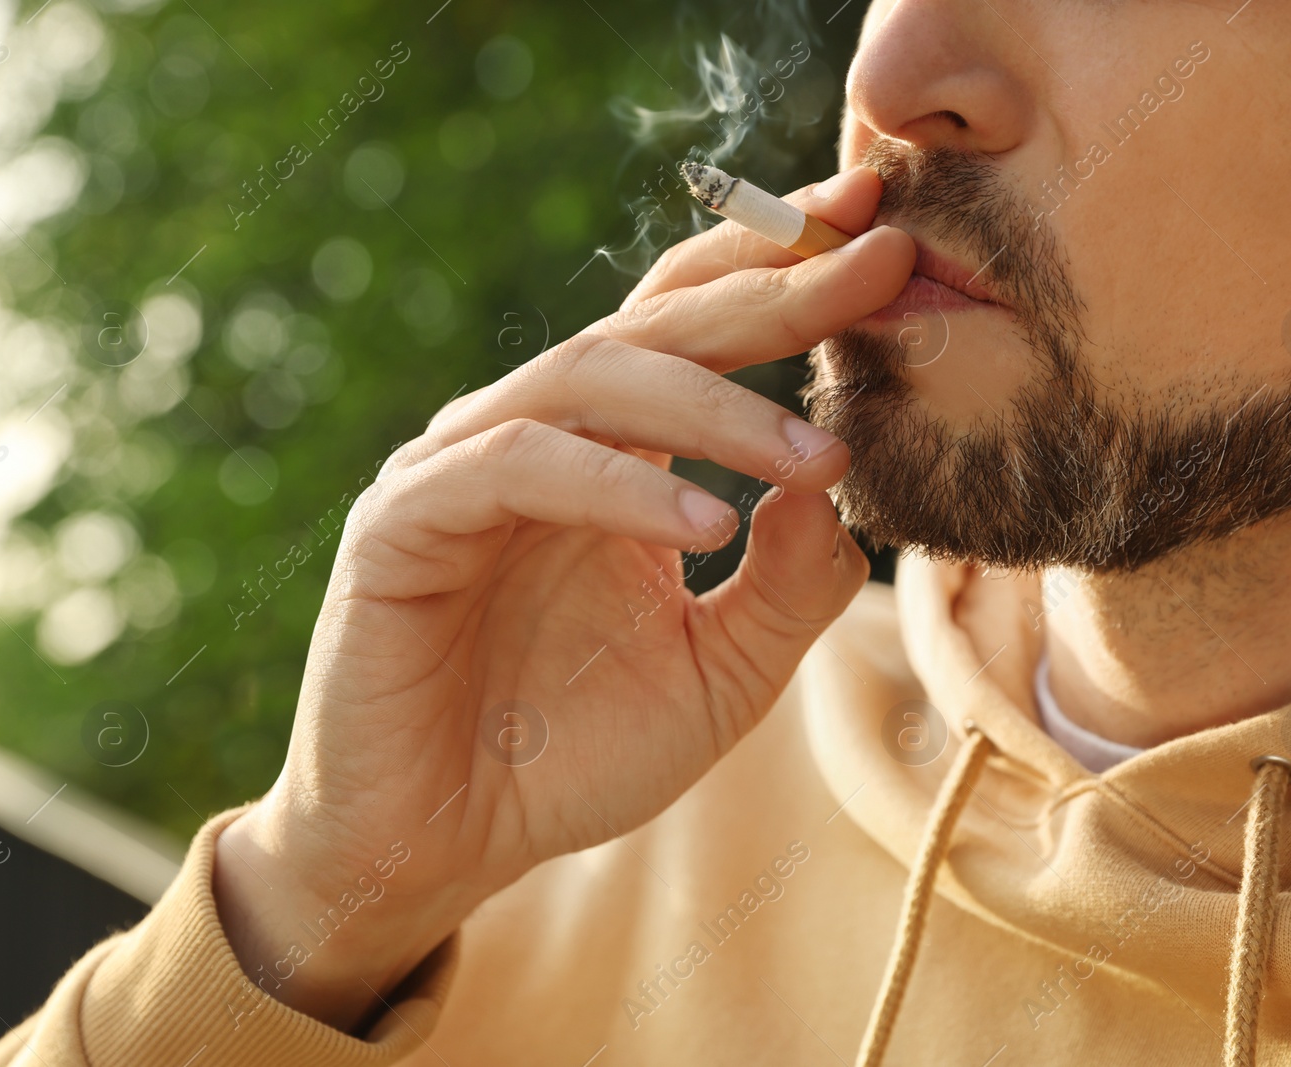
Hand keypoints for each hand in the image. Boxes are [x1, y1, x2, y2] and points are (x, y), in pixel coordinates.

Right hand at [213, 167, 915, 1029]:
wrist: (442, 846)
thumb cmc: (574, 754)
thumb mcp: (723, 670)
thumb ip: (790, 582)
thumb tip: (841, 482)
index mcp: (608, 454)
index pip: (692, 327)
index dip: (781, 275)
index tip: (888, 241)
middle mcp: (534, 436)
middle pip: (655, 325)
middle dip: (771, 294)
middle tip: (877, 267)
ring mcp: (460, 469)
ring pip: (588, 378)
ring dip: (713, 406)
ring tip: (816, 456)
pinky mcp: (402, 525)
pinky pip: (515, 471)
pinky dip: (616, 486)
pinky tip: (707, 526)